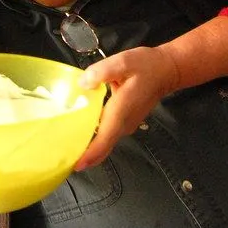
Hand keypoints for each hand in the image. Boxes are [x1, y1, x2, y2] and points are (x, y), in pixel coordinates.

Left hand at [74, 46, 179, 169]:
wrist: (166, 71)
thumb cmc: (146, 66)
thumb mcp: (122, 62)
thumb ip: (100, 72)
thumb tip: (83, 84)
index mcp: (120, 113)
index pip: (103, 142)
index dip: (88, 156)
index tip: (73, 165)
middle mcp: (123, 125)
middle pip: (101, 148)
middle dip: (82, 155)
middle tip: (60, 155)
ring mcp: (125, 126)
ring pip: (104, 142)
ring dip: (87, 147)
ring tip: (64, 144)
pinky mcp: (125, 123)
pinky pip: (107, 134)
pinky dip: (94, 137)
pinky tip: (79, 129)